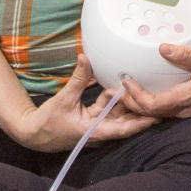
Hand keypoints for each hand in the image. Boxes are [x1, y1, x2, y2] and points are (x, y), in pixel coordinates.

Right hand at [10, 55, 156, 151]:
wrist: (33, 133)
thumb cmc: (48, 121)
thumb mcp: (64, 98)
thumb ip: (78, 78)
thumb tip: (85, 58)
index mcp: (94, 131)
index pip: (123, 129)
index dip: (140, 123)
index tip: (155, 116)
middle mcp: (98, 131)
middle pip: (124, 121)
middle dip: (139, 111)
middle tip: (157, 99)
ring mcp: (95, 127)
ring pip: (116, 115)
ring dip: (127, 104)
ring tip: (143, 91)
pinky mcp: (91, 121)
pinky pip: (107, 111)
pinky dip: (113, 102)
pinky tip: (121, 90)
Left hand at [117, 44, 190, 118]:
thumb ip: (187, 55)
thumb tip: (164, 47)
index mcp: (185, 99)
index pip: (151, 105)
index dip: (134, 96)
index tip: (125, 82)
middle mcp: (184, 111)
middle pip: (150, 114)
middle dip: (131, 104)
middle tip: (117, 90)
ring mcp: (188, 114)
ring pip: (157, 115)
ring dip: (140, 106)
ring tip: (128, 93)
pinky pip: (167, 113)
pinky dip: (153, 106)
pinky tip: (150, 96)